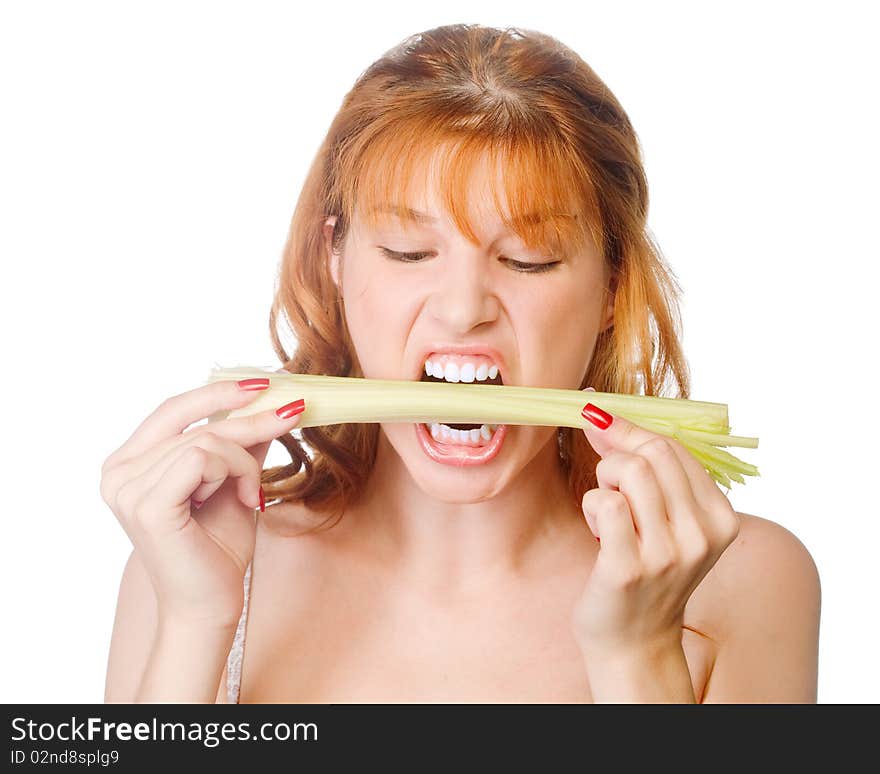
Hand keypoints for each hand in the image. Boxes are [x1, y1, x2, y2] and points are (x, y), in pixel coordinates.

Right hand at [100, 376, 303, 629]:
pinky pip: (202, 458)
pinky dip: (234, 471)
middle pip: (192, 420)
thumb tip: (266, 401)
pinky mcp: (146, 504)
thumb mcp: (233, 482)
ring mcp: (127, 488)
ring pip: (205, 439)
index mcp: (129, 463)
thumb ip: (240, 444)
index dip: (217, 393)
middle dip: (249, 417)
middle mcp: (118, 472)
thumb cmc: (216, 549)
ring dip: (243, 461)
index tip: (263, 383)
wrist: (211, 605)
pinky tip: (242, 498)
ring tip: (251, 492)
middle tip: (293, 412)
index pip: (173, 409)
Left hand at [571, 392, 740, 656]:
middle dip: (616, 451)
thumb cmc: (646, 572)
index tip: (599, 418)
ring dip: (604, 481)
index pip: (675, 447)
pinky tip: (599, 531)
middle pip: (653, 453)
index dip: (631, 428)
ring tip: (606, 512)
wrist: (635, 641)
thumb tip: (604, 417)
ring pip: (629, 471)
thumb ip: (651, 472)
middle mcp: (702, 534)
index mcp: (721, 517)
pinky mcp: (629, 568)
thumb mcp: (668, 521)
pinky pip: (605, 503)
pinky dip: (592, 506)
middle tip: (602, 470)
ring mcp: (668, 553)